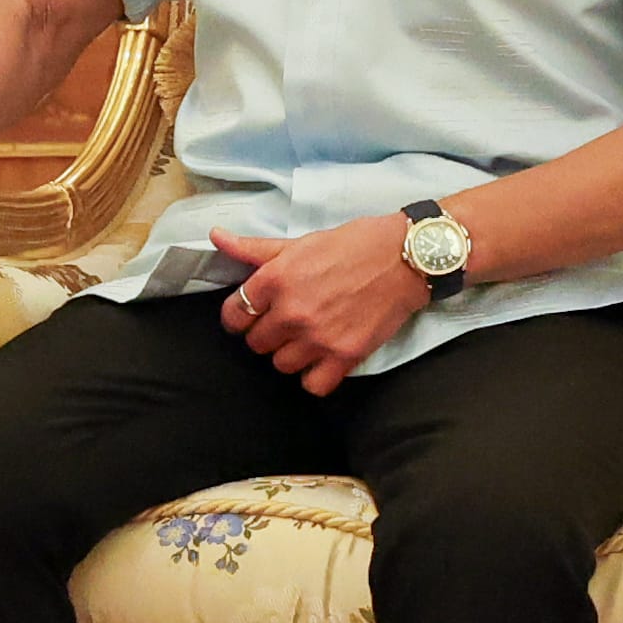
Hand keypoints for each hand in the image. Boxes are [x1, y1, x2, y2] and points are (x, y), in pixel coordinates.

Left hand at [203, 217, 429, 397]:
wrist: (405, 258)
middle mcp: (292, 312)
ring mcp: (318, 337)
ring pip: (281, 365)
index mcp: (275, 280)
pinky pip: (313, 385)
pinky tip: (322, 358)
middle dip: (268, 333)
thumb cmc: (354, 245)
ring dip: (290, 354)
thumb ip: (255, 249)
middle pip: (257, 343)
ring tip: (307, 337)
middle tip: (286, 322)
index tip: (250, 315)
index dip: (239, 316)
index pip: (234, 315)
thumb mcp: (300, 243)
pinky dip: (315, 376)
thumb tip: (217, 237)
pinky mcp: (345, 356)